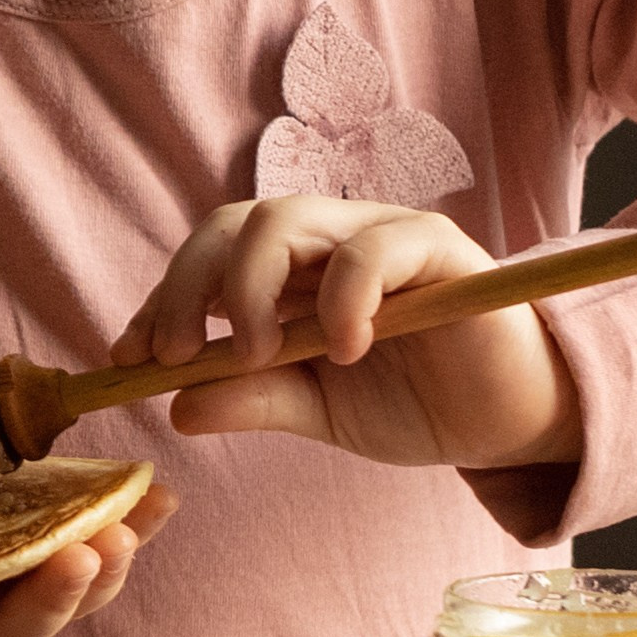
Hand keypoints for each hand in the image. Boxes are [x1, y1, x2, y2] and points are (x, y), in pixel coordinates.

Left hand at [110, 197, 580, 470]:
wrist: (508, 419)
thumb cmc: (415, 402)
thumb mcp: (321, 411)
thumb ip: (254, 399)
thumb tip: (174, 406)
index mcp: (293, 270)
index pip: (210, 255)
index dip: (163, 297)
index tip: (127, 358)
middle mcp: (328, 238)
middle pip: (235, 222)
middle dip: (188, 285)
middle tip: (173, 355)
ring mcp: (379, 235)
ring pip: (287, 218)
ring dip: (250, 288)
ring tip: (256, 355)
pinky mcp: (436, 247)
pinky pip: (372, 249)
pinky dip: (343, 297)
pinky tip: (343, 351)